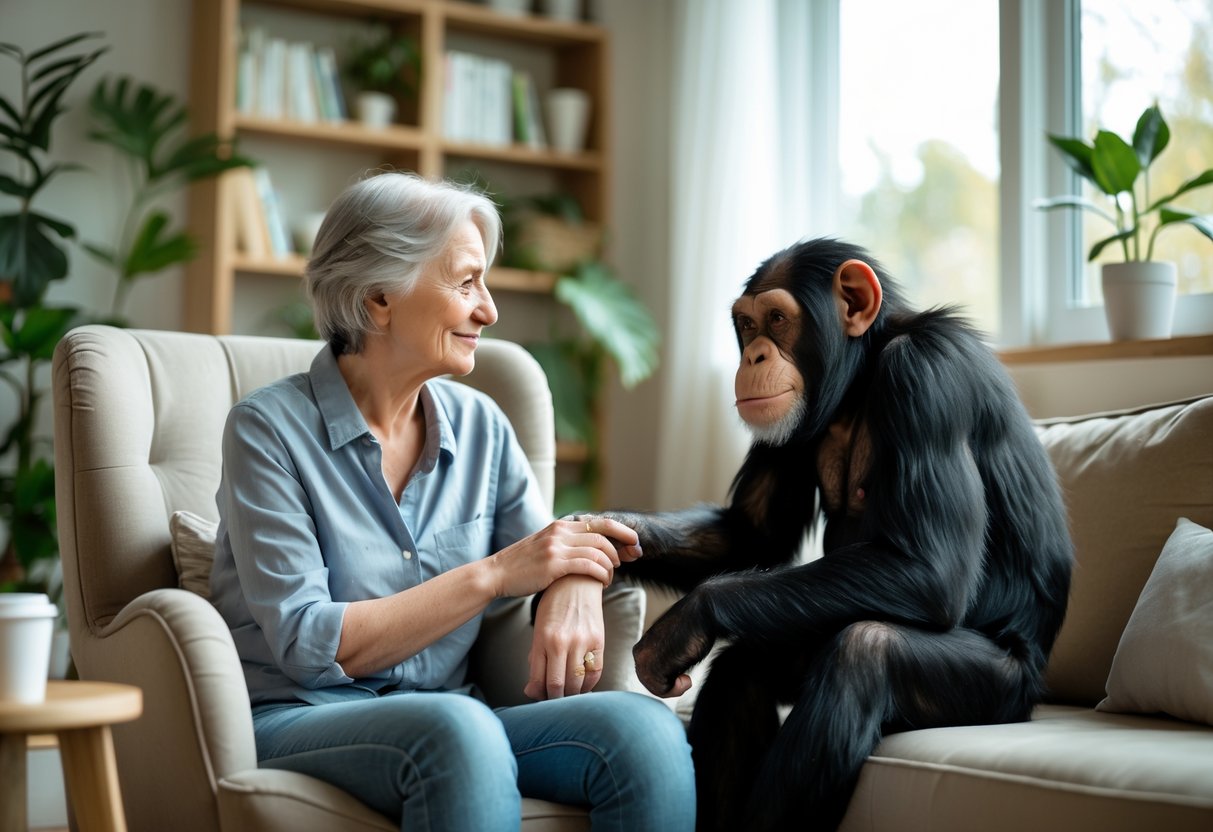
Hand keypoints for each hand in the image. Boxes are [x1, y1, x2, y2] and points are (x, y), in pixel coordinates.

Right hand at [485, 517, 638, 597]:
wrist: (496, 573)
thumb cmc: (522, 565)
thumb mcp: (545, 546)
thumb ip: (565, 543)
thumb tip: (589, 548)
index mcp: (560, 526)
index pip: (600, 522)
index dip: (622, 531)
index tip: (634, 542)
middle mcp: (560, 532)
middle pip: (604, 534)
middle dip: (623, 547)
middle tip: (631, 560)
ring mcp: (557, 546)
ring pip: (598, 550)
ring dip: (611, 565)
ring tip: (611, 577)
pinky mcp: (554, 563)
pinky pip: (588, 565)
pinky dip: (602, 573)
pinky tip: (604, 582)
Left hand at [525, 575, 604, 699]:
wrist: (577, 582)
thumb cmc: (554, 606)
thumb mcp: (539, 629)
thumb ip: (536, 658)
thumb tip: (532, 690)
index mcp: (542, 639)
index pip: (538, 680)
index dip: (538, 695)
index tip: (539, 696)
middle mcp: (561, 642)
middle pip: (558, 686)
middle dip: (554, 698)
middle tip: (553, 698)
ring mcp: (581, 641)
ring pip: (576, 683)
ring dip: (571, 694)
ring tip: (567, 692)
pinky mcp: (598, 640)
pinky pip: (595, 673)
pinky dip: (588, 685)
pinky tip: (582, 684)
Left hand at [633, 589, 714, 697]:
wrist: (703, 612)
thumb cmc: (697, 628)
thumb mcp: (675, 644)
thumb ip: (667, 656)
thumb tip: (670, 674)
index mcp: (644, 644)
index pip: (648, 673)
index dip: (667, 679)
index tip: (683, 675)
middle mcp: (640, 652)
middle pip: (649, 683)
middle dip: (669, 685)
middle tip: (686, 679)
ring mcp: (644, 660)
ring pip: (655, 688)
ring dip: (674, 689)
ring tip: (687, 678)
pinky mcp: (653, 666)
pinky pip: (661, 690)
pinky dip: (677, 690)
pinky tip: (687, 678)